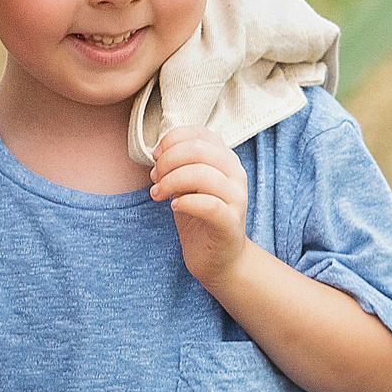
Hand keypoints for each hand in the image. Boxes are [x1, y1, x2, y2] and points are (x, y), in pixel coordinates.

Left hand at [150, 126, 251, 289]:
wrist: (219, 258)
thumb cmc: (200, 217)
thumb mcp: (188, 184)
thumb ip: (180, 164)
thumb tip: (159, 152)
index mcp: (226, 159)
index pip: (200, 133)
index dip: (172, 140)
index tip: (156, 156)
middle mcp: (236, 174)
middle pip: (198, 150)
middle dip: (167, 161)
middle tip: (154, 178)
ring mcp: (237, 198)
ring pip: (201, 174)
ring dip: (171, 181)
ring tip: (158, 194)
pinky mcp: (230, 222)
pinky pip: (208, 205)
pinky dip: (185, 202)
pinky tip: (174, 207)